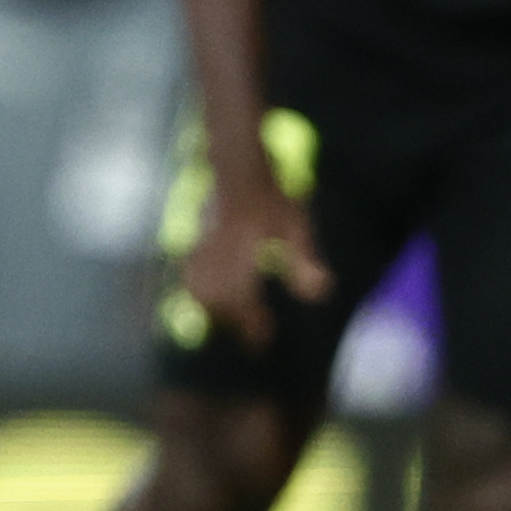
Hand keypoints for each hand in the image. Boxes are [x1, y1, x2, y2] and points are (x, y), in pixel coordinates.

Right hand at [182, 166, 331, 352]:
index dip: (253, 325)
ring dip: (217, 310)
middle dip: (235, 322)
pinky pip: (191, 276)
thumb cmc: (270, 196)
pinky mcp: (195, 242)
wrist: (236, 167)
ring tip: (234, 321)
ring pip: (201, 291)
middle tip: (254, 336)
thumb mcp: (296, 226)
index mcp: (243, 252)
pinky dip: (200, 293)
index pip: (245, 299)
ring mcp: (202, 247)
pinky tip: (209, 298)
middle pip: (220, 300)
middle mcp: (218, 253)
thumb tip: (319, 295)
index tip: (264, 343)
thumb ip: (304, 261)